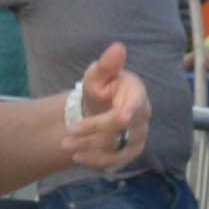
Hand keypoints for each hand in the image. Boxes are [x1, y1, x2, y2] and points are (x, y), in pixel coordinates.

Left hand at [59, 46, 153, 171]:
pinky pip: (115, 161)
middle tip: (67, 134)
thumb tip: (118, 47)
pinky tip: (77, 157)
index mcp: (137, 94)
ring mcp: (138, 136)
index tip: (118, 119)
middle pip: (120, 129)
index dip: (125, 114)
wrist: (98, 110)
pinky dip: (95, 161)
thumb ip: (107, 65)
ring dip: (89, 147)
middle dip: (93, 131)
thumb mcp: (98, 75)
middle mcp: (142, 117)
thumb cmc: (100, 88)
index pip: (133, 107)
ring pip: (116, 147)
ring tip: (65, 145)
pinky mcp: (130, 152)